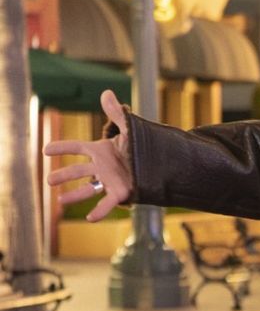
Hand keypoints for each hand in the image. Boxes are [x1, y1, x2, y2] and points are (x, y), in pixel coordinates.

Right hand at [43, 89, 132, 221]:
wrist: (162, 162)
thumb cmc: (143, 145)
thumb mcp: (129, 129)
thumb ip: (117, 113)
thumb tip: (106, 92)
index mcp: (101, 151)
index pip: (77, 148)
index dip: (62, 148)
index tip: (46, 150)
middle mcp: (102, 167)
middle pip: (78, 171)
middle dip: (64, 175)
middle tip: (49, 180)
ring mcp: (110, 180)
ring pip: (88, 189)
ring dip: (74, 195)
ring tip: (60, 202)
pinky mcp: (122, 192)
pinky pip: (108, 202)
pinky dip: (99, 211)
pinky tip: (90, 218)